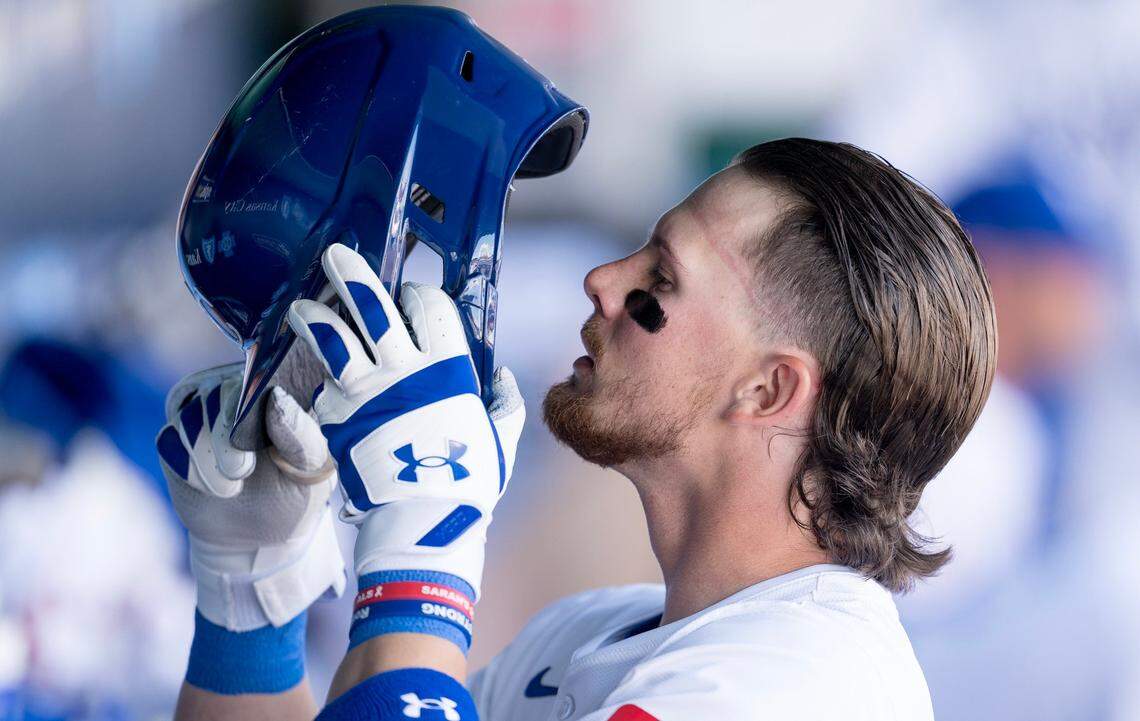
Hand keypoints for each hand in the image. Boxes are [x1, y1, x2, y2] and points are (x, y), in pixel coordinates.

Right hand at [156, 364, 345, 629]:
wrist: (258, 536)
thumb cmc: (297, 492)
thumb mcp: (314, 468)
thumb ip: (302, 433)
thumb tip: (277, 399)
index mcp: (283, 384)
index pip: (267, 369)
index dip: (259, 396)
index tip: (265, 434)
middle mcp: (240, 384)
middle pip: (221, 392)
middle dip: (227, 439)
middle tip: (242, 471)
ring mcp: (203, 405)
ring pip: (192, 419)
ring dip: (211, 462)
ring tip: (234, 486)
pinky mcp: (174, 433)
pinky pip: (170, 441)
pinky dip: (192, 471)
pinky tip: (214, 487)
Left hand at [287, 243, 523, 597]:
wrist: (421, 522)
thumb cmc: (469, 481)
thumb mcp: (501, 438)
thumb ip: (504, 402)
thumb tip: (500, 374)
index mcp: (446, 368)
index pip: (430, 308)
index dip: (419, 295)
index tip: (411, 296)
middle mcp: (403, 371)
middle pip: (374, 309)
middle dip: (353, 277)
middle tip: (336, 254)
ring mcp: (365, 392)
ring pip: (333, 339)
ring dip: (316, 317)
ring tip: (301, 305)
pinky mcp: (336, 418)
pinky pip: (320, 386)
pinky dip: (311, 373)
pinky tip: (301, 364)